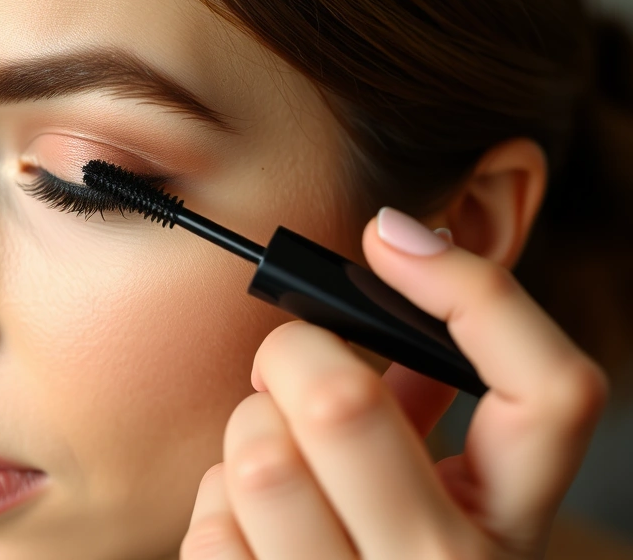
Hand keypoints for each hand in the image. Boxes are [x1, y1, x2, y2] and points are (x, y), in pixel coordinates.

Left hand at [180, 207, 608, 558]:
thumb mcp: (438, 494)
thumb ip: (423, 411)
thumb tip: (383, 291)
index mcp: (510, 524)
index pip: (554, 392)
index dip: (475, 293)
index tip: (391, 238)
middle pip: (343, 402)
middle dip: (291, 355)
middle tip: (286, 366)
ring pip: (260, 460)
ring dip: (248, 437)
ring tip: (270, 459)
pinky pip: (212, 527)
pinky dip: (218, 507)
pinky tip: (249, 527)